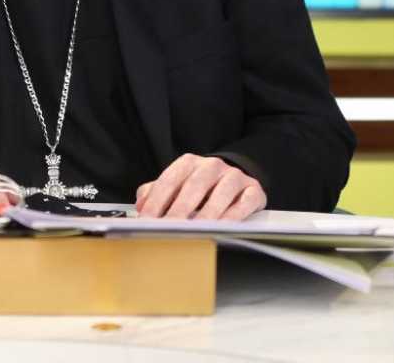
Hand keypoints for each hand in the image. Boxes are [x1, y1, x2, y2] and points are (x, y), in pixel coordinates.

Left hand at [135, 153, 266, 220]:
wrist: (235, 177)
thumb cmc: (201, 186)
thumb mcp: (178, 184)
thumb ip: (157, 192)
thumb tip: (141, 205)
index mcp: (189, 163)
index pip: (170, 180)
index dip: (157, 200)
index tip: (147, 219)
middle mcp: (211, 166)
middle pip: (194, 186)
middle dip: (180, 209)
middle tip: (170, 228)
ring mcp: (233, 176)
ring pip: (220, 193)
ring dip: (207, 214)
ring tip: (196, 230)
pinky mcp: (253, 189)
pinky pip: (245, 202)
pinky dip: (234, 215)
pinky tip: (224, 227)